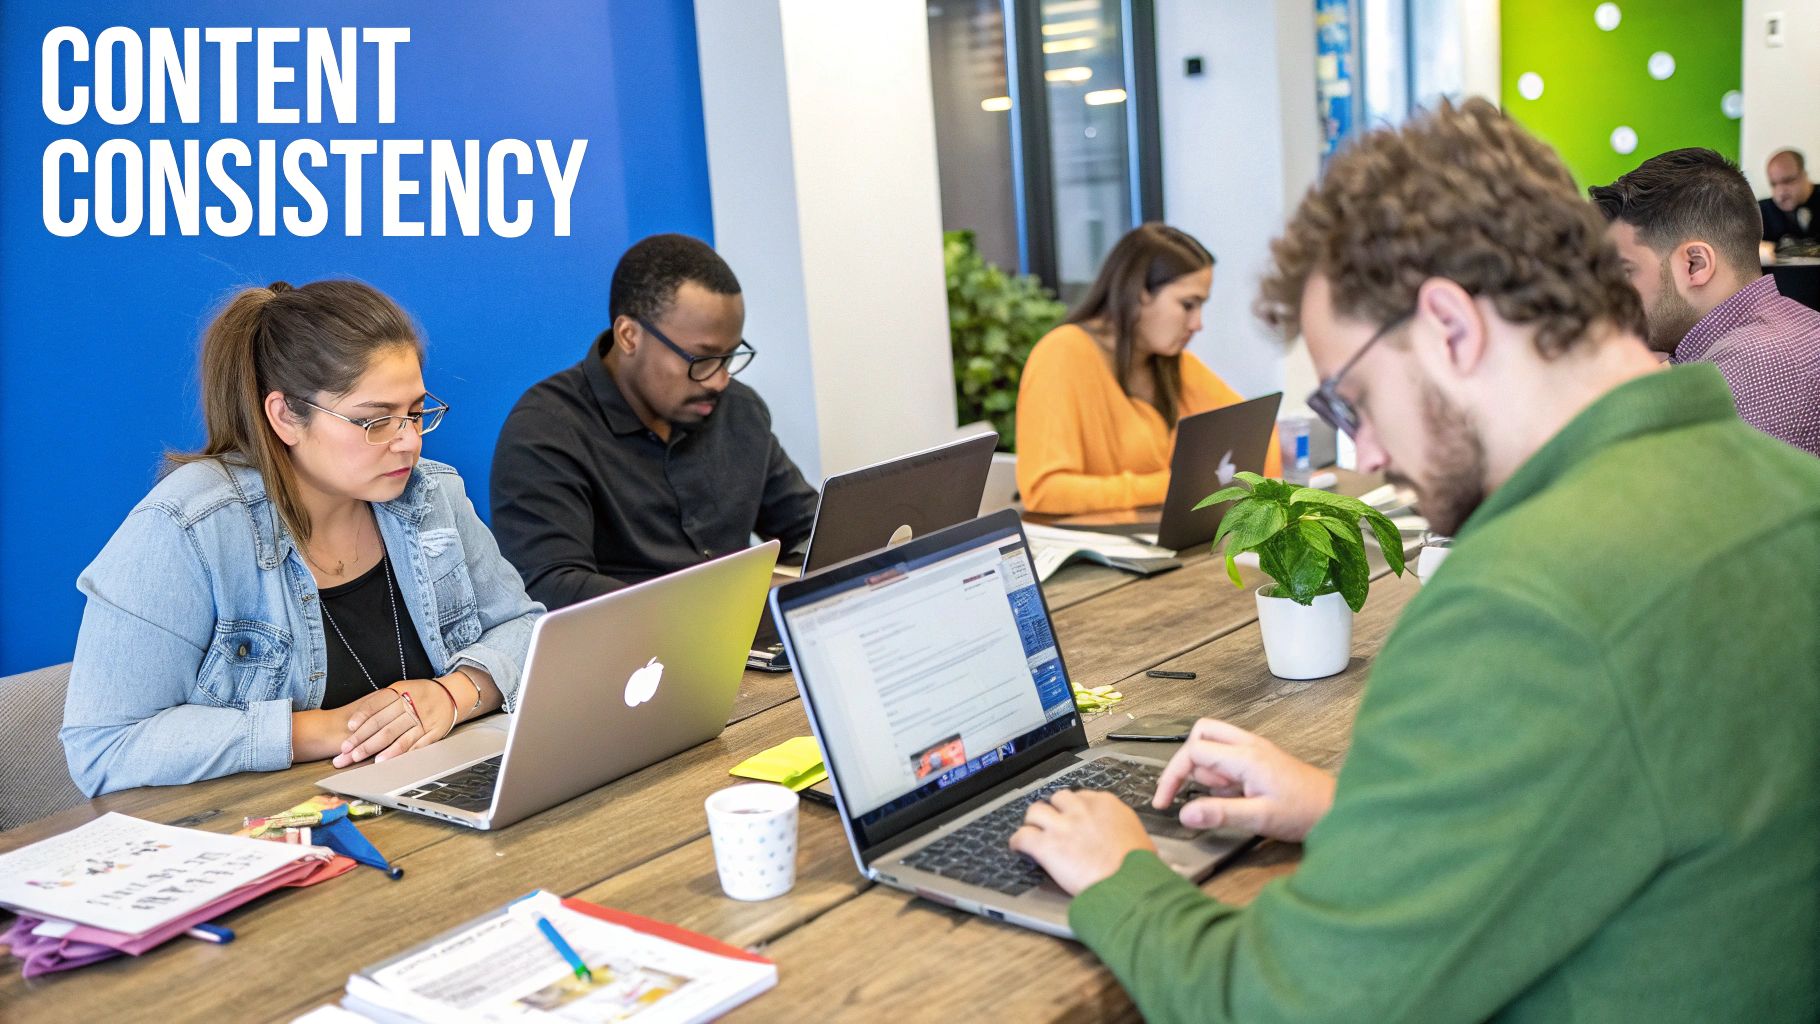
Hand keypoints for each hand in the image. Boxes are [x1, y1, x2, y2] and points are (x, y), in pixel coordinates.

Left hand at [333, 678, 457, 767]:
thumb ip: (382, 701)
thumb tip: (357, 717)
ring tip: (359, 757)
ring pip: (395, 735)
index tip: (348, 728)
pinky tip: (384, 759)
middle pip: (382, 723)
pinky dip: (398, 753)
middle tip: (346, 751)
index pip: (376, 705)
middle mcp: (410, 705)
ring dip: (375, 748)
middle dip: (361, 739)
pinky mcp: (431, 732)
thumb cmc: (421, 693)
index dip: (361, 716)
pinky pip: (413, 744)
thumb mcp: (402, 689)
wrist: (452, 694)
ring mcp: (421, 719)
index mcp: (400, 692)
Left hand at [1008, 789, 1156, 895]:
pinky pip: (1022, 836)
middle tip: (1054, 824)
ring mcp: (1062, 825)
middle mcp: (1081, 809)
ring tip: (1034, 832)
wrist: (1127, 883)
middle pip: (1058, 798)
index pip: (1082, 796)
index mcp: (1105, 804)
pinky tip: (1019, 847)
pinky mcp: (1046, 845)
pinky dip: (1018, 842)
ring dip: (1034, 822)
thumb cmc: (1138, 867)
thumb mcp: (1141, 839)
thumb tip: (1127, 841)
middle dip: (1055, 810)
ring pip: (1035, 811)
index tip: (1075, 819)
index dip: (1076, 809)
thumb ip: (1125, 831)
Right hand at [1154, 718, 1334, 841]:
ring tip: (1223, 799)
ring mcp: (1255, 751)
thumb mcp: (1260, 818)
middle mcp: (1248, 746)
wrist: (1337, 809)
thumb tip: (1185, 814)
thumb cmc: (1306, 812)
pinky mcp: (1260, 760)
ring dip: (1206, 771)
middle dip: (1186, 762)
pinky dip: (1220, 776)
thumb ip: (1220, 814)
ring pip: (1213, 745)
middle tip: (1184, 791)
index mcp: (1246, 756)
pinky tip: (1234, 798)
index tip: (1164, 801)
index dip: (1173, 774)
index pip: (1194, 751)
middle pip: (1201, 734)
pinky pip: (1228, 759)